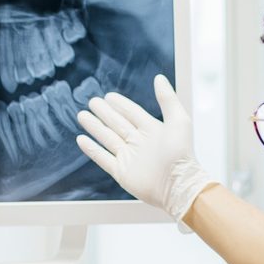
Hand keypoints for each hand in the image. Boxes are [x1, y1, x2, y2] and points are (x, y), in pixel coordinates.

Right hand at [74, 75, 215, 223]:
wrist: (178, 185)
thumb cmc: (181, 154)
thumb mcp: (178, 121)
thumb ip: (167, 99)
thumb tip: (159, 78)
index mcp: (151, 129)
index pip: (131, 113)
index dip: (120, 104)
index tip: (108, 95)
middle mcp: (138, 142)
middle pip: (116, 123)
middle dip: (104, 113)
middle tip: (92, 101)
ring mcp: (129, 157)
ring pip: (107, 138)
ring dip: (94, 127)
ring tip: (82, 115)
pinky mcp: (121, 172)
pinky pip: (103, 158)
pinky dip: (92, 149)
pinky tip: (82, 139)